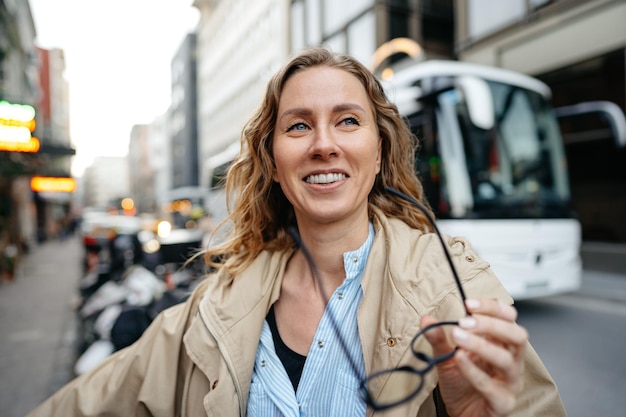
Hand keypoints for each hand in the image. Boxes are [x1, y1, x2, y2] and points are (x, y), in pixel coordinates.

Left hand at [421, 298, 527, 416]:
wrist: (461, 413)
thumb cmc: (461, 383)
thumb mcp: (446, 356)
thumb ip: (438, 338)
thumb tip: (426, 319)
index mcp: (502, 344)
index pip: (508, 318)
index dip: (493, 308)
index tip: (469, 303)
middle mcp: (511, 361)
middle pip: (516, 335)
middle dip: (491, 324)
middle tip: (465, 321)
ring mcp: (510, 382)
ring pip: (506, 359)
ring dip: (481, 344)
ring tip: (458, 336)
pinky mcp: (502, 402)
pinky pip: (492, 386)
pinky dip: (474, 371)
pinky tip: (459, 360)